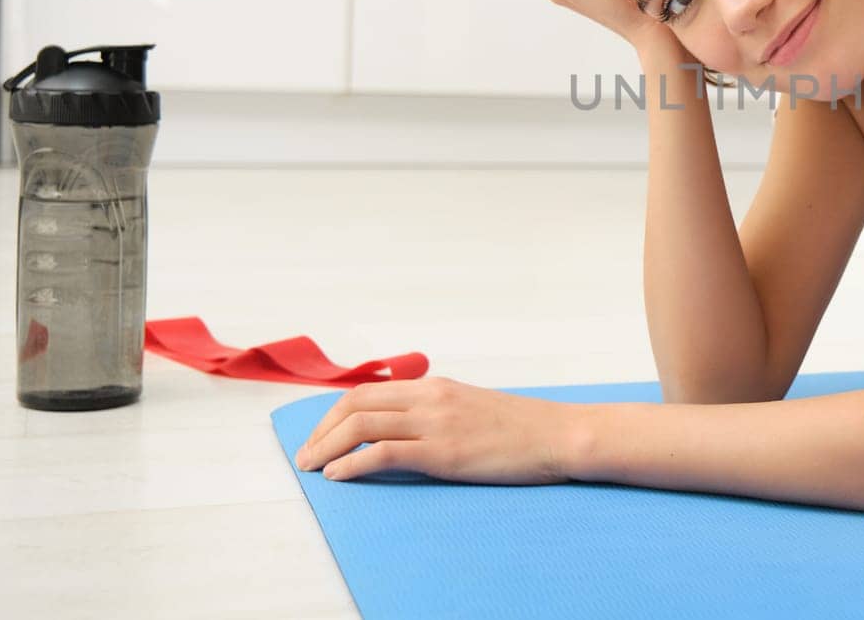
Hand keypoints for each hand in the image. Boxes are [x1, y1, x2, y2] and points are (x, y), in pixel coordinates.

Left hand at [293, 376, 581, 485]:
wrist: (558, 434)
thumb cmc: (521, 428)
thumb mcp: (472, 408)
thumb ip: (438, 411)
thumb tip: (406, 426)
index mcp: (435, 386)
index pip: (368, 391)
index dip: (333, 413)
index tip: (319, 435)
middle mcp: (430, 398)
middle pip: (355, 404)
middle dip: (321, 430)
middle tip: (305, 456)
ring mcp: (436, 423)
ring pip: (363, 425)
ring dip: (327, 448)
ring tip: (312, 468)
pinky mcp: (444, 452)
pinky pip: (384, 452)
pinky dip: (353, 464)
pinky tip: (338, 477)